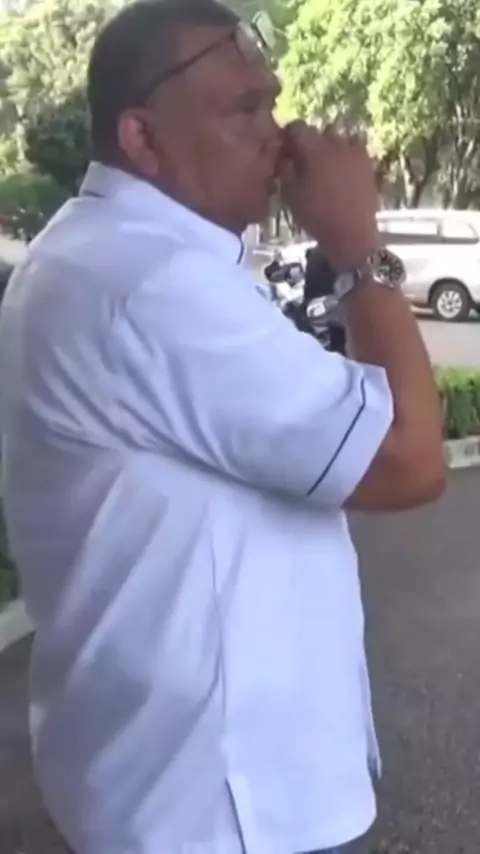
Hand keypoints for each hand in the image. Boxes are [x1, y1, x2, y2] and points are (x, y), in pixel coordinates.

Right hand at [279, 121, 378, 269]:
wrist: (351, 233)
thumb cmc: (315, 215)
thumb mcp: (290, 193)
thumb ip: (284, 167)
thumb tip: (282, 152)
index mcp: (313, 148)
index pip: (297, 127)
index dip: (288, 137)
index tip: (285, 151)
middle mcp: (335, 142)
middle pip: (317, 131)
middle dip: (309, 142)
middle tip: (304, 162)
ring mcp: (354, 150)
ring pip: (337, 137)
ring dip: (328, 146)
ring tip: (325, 166)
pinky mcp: (367, 161)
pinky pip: (355, 146)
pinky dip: (346, 152)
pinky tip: (342, 168)